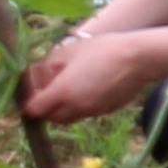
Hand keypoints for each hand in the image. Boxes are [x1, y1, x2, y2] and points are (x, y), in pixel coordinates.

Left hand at [15, 30, 151, 124]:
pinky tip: (86, 88)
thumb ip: (48, 65)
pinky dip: (78, 106)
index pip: (34, 109)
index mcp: (62, 92)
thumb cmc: (102, 49)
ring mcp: (91, 111)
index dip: (28, 101)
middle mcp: (75, 107)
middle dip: (44, 107)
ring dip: (61, 108)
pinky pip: (84, 113)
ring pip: (67, 118)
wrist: (139, 59)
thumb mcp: (69, 51)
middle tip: (47, 89)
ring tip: (67, 89)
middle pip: (49, 117)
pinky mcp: (105, 111)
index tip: (31, 89)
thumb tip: (38, 73)